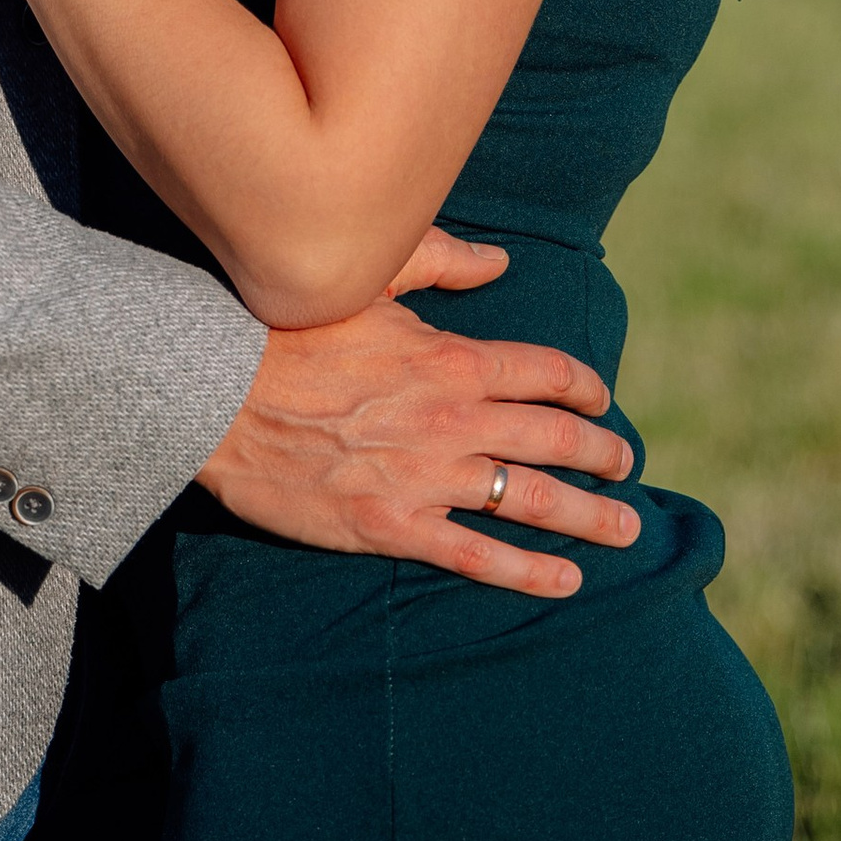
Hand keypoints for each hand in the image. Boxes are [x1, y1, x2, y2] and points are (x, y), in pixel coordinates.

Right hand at [198, 291, 638, 598]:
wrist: (214, 394)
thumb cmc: (287, 330)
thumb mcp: (368, 280)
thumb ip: (441, 262)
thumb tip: (500, 259)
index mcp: (452, 359)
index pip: (546, 373)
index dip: (585, 388)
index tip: (601, 401)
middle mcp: (453, 420)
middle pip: (557, 440)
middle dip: (603, 453)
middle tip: (626, 465)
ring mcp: (427, 478)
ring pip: (534, 502)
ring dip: (590, 516)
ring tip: (625, 527)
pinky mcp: (393, 526)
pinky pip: (479, 557)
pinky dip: (530, 572)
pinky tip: (566, 581)